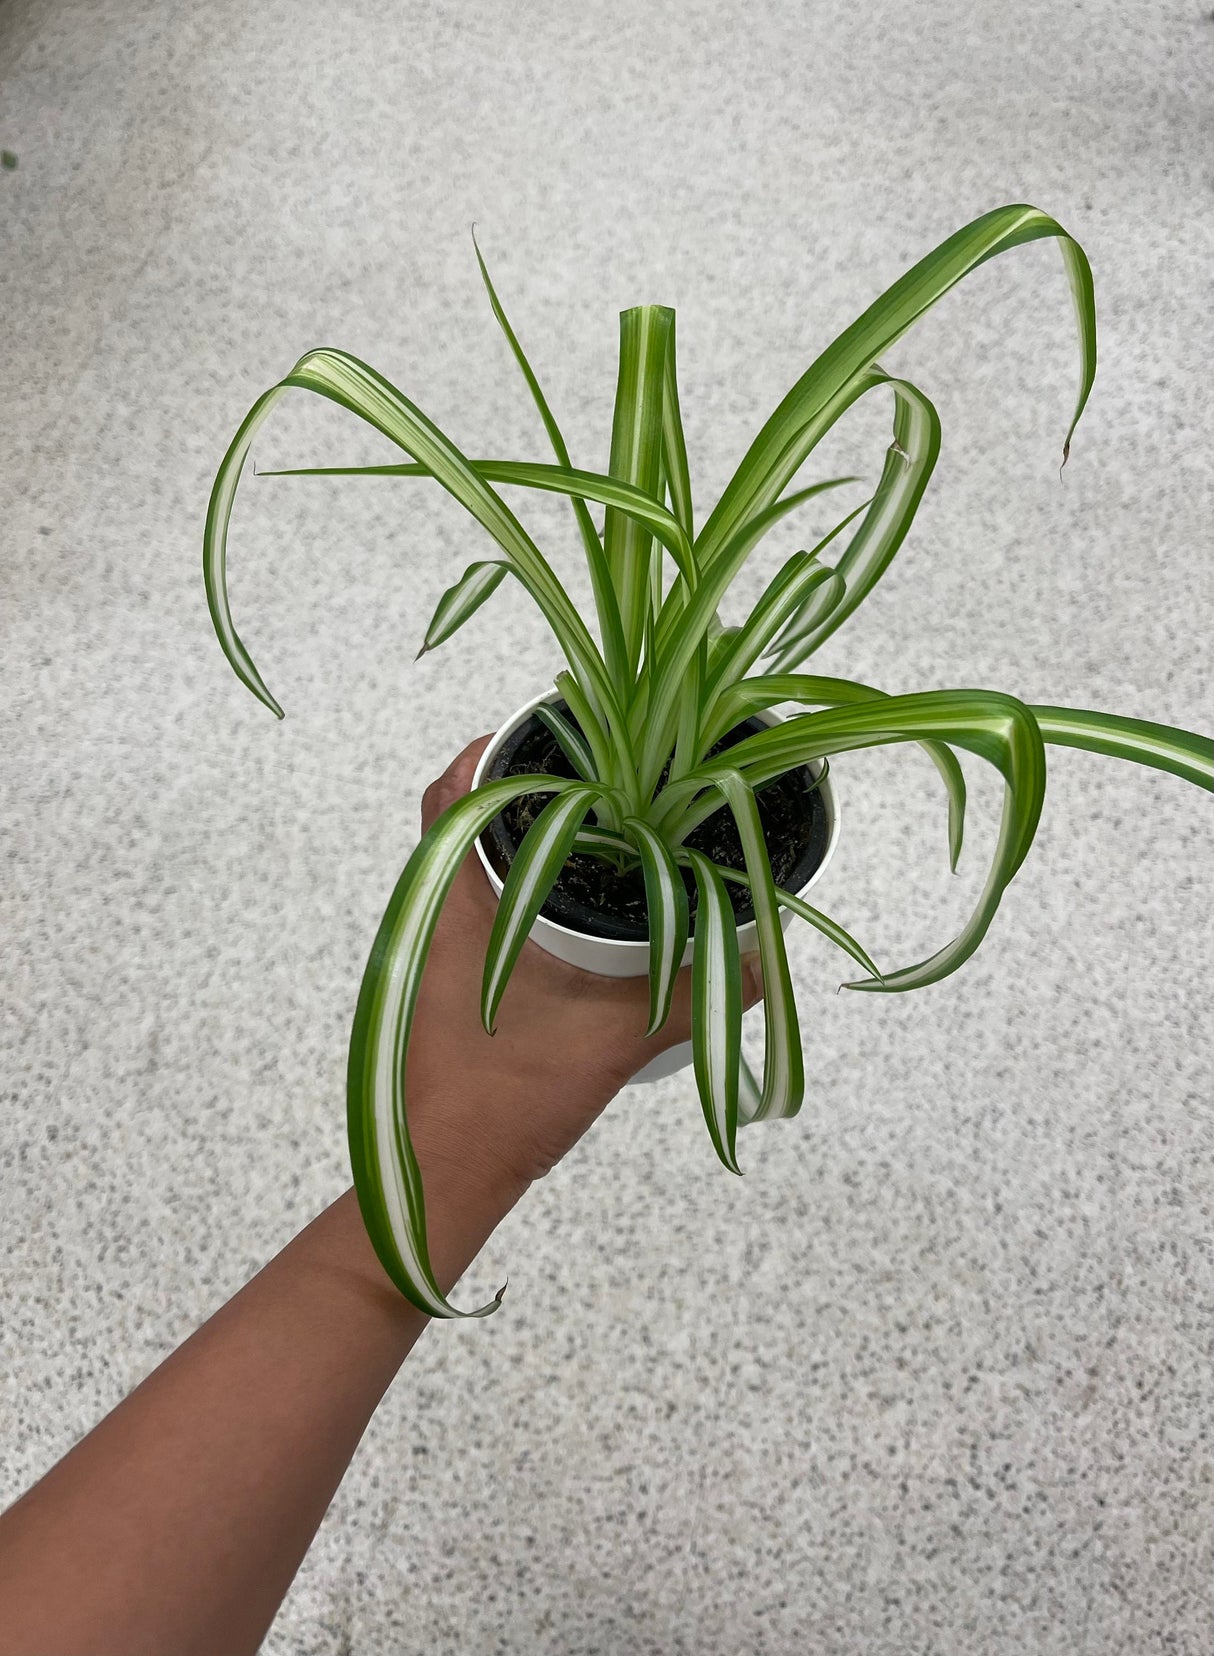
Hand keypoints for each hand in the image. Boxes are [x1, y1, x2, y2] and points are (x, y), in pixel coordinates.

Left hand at [403, 736, 763, 1195]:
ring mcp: (435, 952)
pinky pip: (481, 908)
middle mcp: (435, 916)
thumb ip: (691, 996)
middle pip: (462, 815)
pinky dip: (523, 889)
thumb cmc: (504, 1103)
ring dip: (523, 839)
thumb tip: (759, 959)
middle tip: (596, 777)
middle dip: (524, 786)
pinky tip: (577, 912)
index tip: (556, 730)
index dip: (496, 746)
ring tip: (598, 831)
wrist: (438, 1178)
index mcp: (459, 904)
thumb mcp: (612, 1041)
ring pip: (471, 864)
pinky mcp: (447, 985)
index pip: (454, 790)